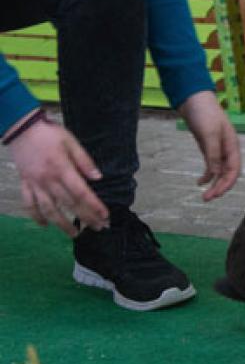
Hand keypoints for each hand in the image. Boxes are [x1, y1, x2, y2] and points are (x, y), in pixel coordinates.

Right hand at [8, 113, 108, 236]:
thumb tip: (98, 178)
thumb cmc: (49, 134)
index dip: (94, 206)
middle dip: (85, 218)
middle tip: (98, 228)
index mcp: (62, 169)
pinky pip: (29, 204)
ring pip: (48, 209)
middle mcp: (48, 180)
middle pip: (69, 204)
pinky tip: (44, 225)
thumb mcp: (71, 142)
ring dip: (62, 224)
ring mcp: (35, 184)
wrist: (21, 128)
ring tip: (74, 234)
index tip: (105, 216)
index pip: (81, 192)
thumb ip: (84, 161)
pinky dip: (36, 216)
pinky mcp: (25, 184)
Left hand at [178, 91, 240, 200]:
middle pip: (227, 174)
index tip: (216, 194)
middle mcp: (227, 149)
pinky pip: (210, 166)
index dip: (227, 184)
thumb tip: (214, 174)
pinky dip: (206, 175)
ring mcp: (218, 149)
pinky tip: (199, 182)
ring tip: (204, 195)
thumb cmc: (205, 114)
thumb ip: (213, 155)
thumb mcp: (209, 134)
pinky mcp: (208, 147)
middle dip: (219, 187)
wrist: (193, 99)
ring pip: (219, 172)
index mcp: (232, 146)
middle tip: (206, 199)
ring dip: (213, 184)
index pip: (234, 170)